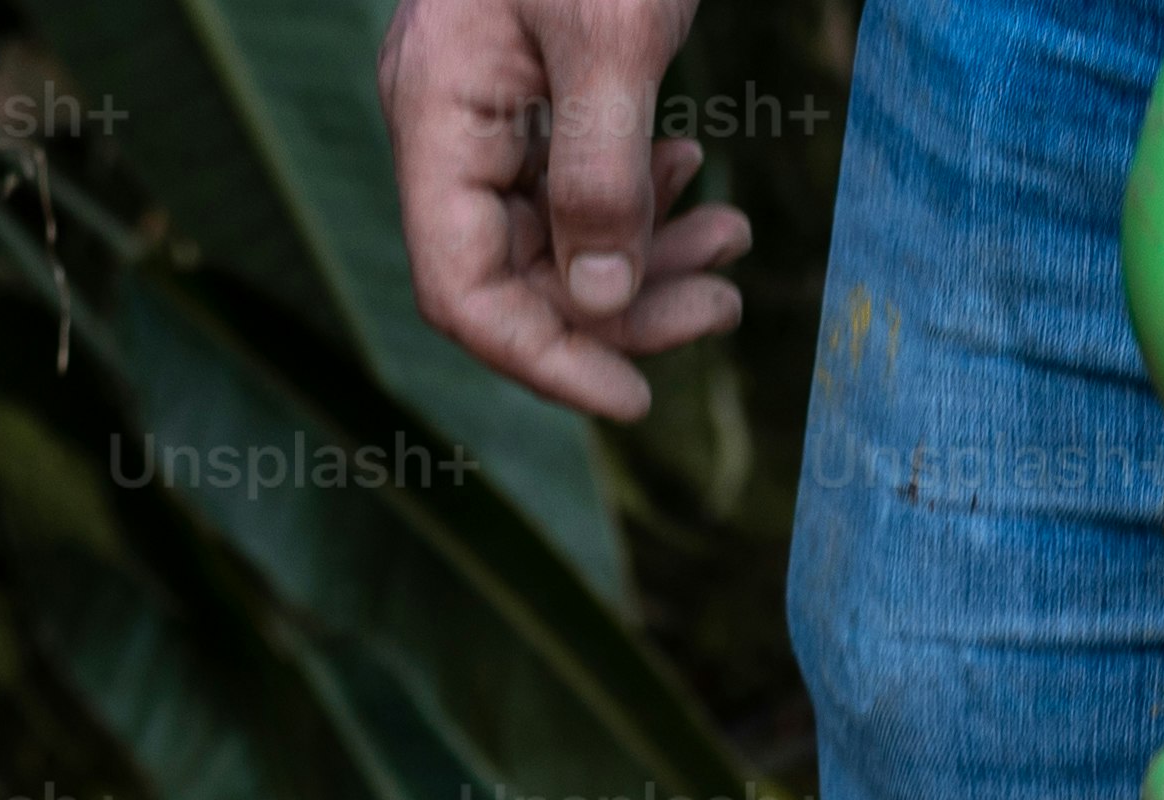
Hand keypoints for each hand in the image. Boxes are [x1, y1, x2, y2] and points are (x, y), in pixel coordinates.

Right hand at [382, 0, 751, 423]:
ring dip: (645, 252)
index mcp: (435, 111)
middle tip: (720, 305)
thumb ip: (603, 171)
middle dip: (624, 305)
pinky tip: (690, 171)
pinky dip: (635, 194)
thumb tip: (601, 303)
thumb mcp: (616, 34)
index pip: (462, 291)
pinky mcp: (523, 83)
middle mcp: (443, 119)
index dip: (545, 361)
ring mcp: (480, 104)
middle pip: (516, 273)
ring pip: (553, 231)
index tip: (634, 398)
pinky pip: (567, 176)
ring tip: (728, 238)